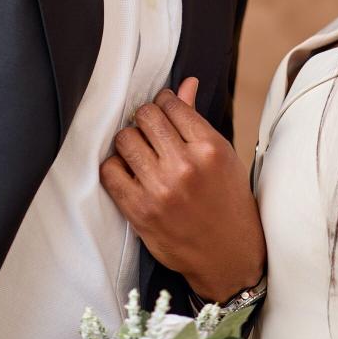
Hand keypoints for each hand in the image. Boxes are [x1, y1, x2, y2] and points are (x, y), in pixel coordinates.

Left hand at [100, 78, 265, 302]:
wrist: (227, 253)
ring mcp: (160, 188)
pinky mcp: (140, 210)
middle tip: (150, 133)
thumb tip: (185, 84)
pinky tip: (128, 172)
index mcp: (209, 147)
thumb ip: (197, 120)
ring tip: (139, 153)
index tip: (163, 113)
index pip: (171, 105)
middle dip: (145, 120)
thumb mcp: (223, 156)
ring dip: (129, 142)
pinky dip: (115, 168)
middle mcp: (184, 165)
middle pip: (144, 117)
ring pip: (124, 140)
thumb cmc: (227, 202)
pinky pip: (109, 172)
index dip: (164, 104)